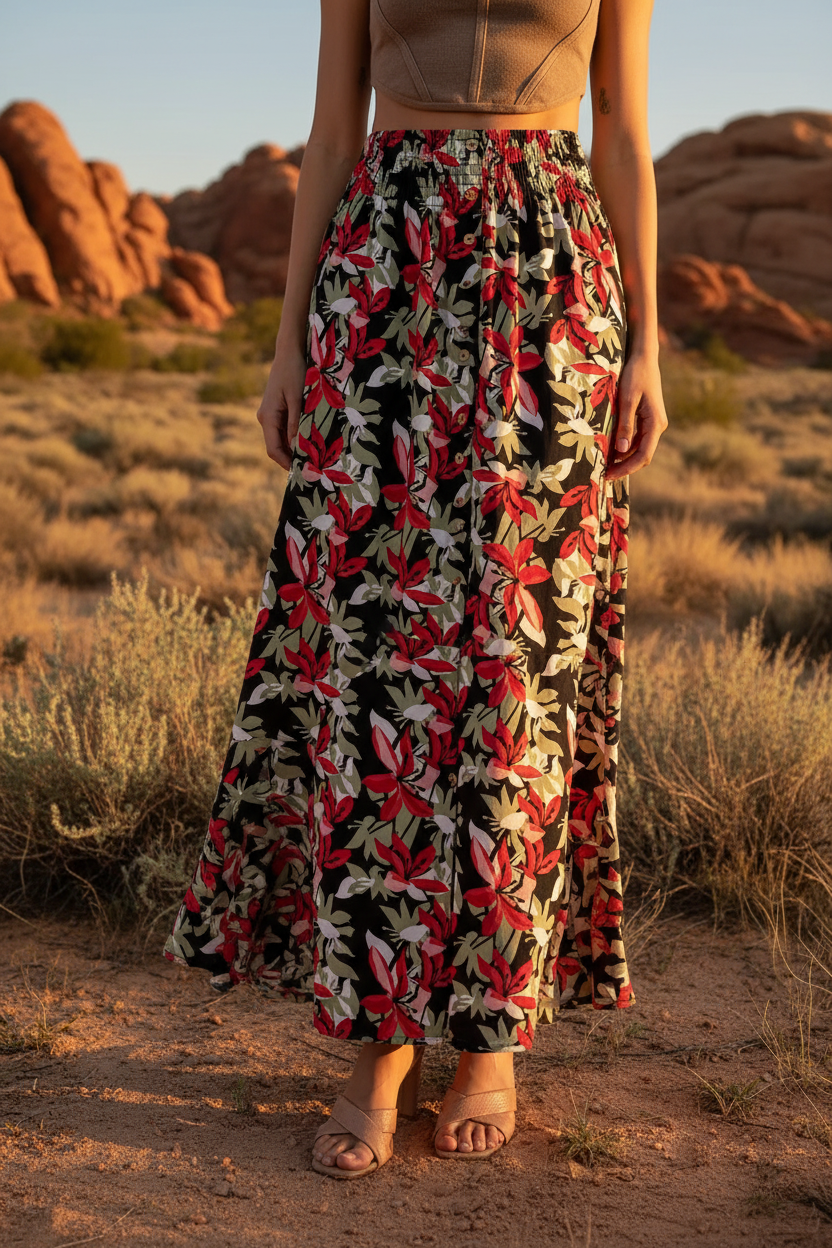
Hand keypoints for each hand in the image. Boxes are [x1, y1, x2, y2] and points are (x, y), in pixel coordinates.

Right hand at [256, 344, 305, 471]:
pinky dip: (294, 439)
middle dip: (291, 459)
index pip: (273, 449)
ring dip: (293, 449)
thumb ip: (296, 423)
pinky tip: (307, 442)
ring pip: (280, 440)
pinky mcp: (276, 410)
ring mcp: (270, 414)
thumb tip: (296, 446)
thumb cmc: (294, 372)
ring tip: (311, 458)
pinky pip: (284, 430)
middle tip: (310, 469)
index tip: (302, 473)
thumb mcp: (298, 398)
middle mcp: (265, 418)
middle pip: (276, 447)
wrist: (289, 353)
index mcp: (268, 417)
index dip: (286, 463)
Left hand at [605, 348, 667, 481]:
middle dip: (624, 467)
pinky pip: (637, 439)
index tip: (609, 476)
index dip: (626, 469)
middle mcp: (657, 426)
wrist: (644, 357)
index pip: (643, 455)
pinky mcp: (647, 418)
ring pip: (639, 448)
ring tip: (604, 465)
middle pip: (642, 455)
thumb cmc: (635, 375)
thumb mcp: (626, 400)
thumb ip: (625, 425)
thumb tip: (621, 451)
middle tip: (604, 475)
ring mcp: (653, 423)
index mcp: (656, 423)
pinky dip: (624, 447)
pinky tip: (610, 450)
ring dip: (624, 458)